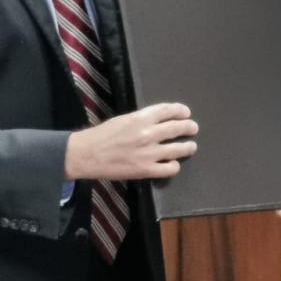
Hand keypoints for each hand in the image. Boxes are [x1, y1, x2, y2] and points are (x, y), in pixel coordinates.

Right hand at [64, 102, 197, 180]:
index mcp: (140, 118)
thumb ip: (141, 119)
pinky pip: (169, 169)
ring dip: (188, 147)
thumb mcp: (123, 119)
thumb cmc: (101, 135)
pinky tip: (173, 164)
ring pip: (178, 149)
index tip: (186, 112)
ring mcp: (149, 153)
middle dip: (189, 127)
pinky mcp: (146, 170)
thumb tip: (158, 121)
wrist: (86, 154)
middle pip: (177, 128)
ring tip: (191, 147)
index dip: (180, 110)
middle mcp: (148, 133)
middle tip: (193, 128)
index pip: (168, 110)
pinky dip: (174, 166)